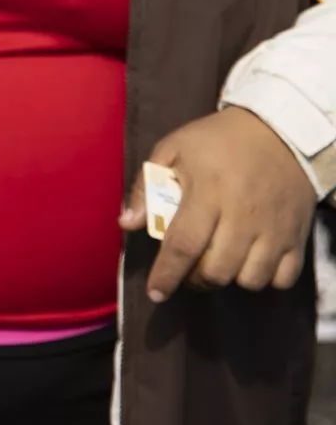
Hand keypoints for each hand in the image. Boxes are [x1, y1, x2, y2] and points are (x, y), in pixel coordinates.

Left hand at [121, 106, 316, 302]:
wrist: (279, 132)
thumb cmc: (217, 141)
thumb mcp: (173, 149)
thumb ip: (146, 187)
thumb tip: (126, 223)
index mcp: (208, 193)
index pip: (183, 245)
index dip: (166, 274)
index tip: (155, 293)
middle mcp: (243, 216)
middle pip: (217, 271)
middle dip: (195, 280)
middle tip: (188, 270)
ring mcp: (274, 229)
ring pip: (249, 280)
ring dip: (229, 280)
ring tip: (218, 262)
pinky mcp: (297, 237)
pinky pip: (282, 279)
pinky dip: (265, 279)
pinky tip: (250, 263)